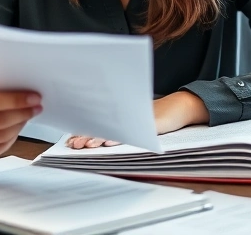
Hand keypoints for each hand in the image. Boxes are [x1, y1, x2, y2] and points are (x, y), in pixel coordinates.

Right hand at [0, 80, 40, 164]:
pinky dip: (12, 137)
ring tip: (28, 115)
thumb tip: (20, 90)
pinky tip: (17, 127)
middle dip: (23, 113)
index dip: (16, 100)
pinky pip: (0, 148)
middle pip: (0, 121)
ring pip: (3, 136)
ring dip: (20, 125)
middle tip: (37, 106)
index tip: (34, 97)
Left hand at [66, 91, 208, 148]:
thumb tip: (90, 137)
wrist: (179, 107)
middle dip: (86, 135)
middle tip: (75, 143)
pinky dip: (119, 137)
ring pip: (114, 129)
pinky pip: (133, 133)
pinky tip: (109, 142)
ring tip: (88, 144)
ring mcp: (137, 120)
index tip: (71, 140)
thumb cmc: (155, 116)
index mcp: (120, 116)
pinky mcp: (149, 125)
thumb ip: (117, 128)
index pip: (98, 124)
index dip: (84, 132)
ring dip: (99, 137)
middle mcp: (126, 116)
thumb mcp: (134, 122)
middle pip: (103, 125)